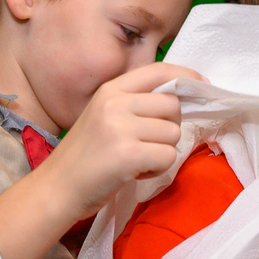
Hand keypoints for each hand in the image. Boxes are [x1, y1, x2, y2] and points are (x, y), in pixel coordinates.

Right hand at [37, 63, 202, 222]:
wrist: (56, 188)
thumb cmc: (84, 156)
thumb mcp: (104, 117)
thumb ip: (135, 104)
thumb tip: (180, 98)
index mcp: (110, 90)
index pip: (159, 70)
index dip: (186, 75)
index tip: (202, 85)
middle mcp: (115, 103)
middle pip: (173, 105)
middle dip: (170, 127)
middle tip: (149, 143)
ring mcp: (121, 128)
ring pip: (173, 133)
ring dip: (162, 151)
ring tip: (137, 160)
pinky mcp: (127, 154)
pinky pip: (168, 156)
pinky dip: (157, 169)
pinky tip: (135, 172)